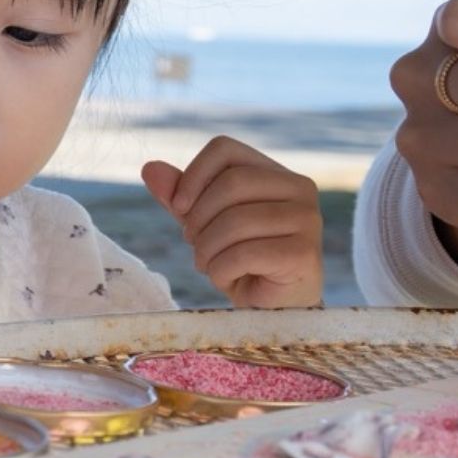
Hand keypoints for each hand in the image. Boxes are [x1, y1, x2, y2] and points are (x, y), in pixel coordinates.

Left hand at [143, 137, 323, 307]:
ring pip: (235, 221)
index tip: (179, 208)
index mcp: (276, 173)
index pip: (224, 149)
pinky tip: (227, 280)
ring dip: (207, 250)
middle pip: (230, 184)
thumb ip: (181, 196)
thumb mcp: (205, 224)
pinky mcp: (304, 253)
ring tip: (208, 265)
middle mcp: (299, 189)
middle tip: (195, 244)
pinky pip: (244, 254)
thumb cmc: (241, 262)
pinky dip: (221, 271)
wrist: (271, 308)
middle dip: (198, 219)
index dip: (192, 176)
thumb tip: (150, 168)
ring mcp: (307, 220)